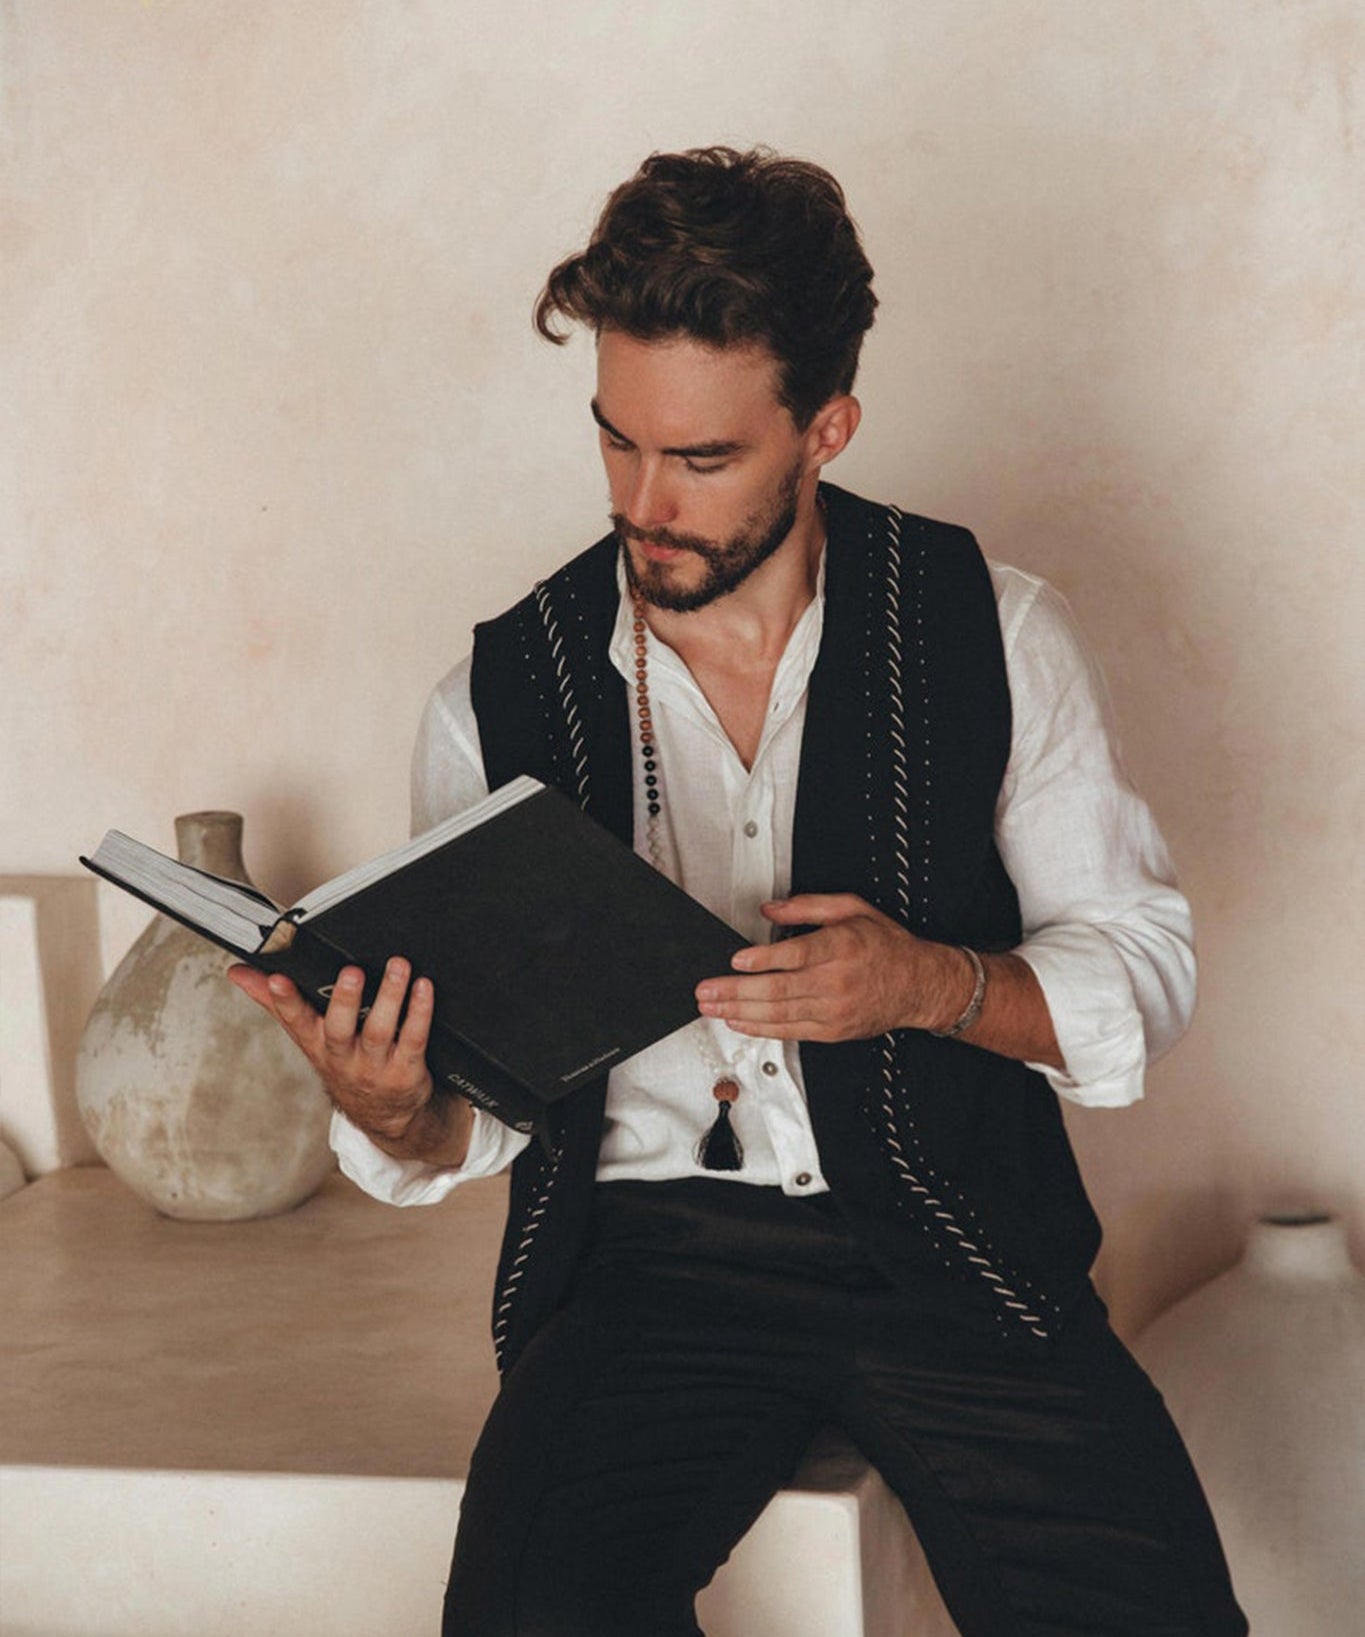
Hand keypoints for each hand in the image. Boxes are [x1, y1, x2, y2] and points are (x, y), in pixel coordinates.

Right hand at [227, 956, 469, 1162]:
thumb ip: (274, 1002)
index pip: (295, 1021)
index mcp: (316, 1045)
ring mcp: (375, 1067)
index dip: (284, 1001)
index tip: (278, 978)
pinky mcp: (407, 1071)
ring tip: (397, 966)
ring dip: (390, 996)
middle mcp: (342, 1057)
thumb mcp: (308, 1037)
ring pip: (380, 1030)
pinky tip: (424, 987)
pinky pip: (414, 1038)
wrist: (386, 1114)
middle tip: (351, 971)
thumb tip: (238, 973)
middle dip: (343, 999)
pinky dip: (419, 1012)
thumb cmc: (343, 1062)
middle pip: (339, 1028)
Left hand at [695, 894, 969, 1042]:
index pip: (795, 956)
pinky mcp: (832, 1031)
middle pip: (778, 990)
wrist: (920, 985)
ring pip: (779, 1014)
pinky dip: (761, 1028)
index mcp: (841, 947)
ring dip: (740, 1011)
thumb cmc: (886, 945)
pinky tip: (738, 1021)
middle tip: (706, 990)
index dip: (762, 960)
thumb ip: (808, 906)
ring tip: (712, 1007)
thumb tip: (769, 910)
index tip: (735, 960)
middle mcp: (836, 982)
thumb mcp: (853, 908)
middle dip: (736, 991)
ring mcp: (834, 1011)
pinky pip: (790, 1031)